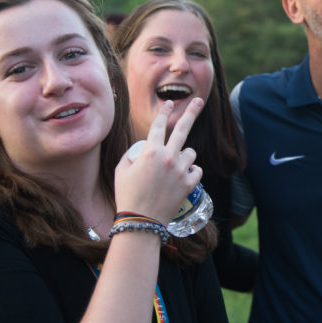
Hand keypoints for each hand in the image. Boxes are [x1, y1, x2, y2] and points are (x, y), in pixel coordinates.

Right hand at [114, 98, 203, 222]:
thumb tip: (141, 150)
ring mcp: (180, 170)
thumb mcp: (122, 171)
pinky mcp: (189, 184)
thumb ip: (131, 156)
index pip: (159, 126)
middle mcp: (168, 157)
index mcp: (150, 152)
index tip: (169, 103)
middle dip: (191, 112)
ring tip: (173, 166)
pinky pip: (196, 170)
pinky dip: (191, 171)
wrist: (141, 220)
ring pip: (190, 152)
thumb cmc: (127, 196)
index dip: (164, 112)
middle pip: (183, 129)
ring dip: (184, 155)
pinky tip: (184, 175)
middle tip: (199, 101)